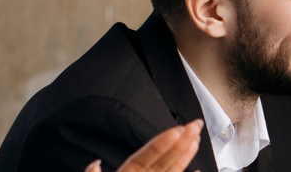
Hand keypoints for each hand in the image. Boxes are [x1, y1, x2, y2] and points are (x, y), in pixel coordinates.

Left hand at [84, 119, 204, 171]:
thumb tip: (94, 164)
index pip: (145, 156)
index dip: (160, 144)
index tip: (175, 131)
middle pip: (163, 159)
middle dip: (181, 141)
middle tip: (195, 124)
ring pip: (170, 169)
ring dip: (185, 154)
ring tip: (196, 139)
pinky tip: (196, 170)